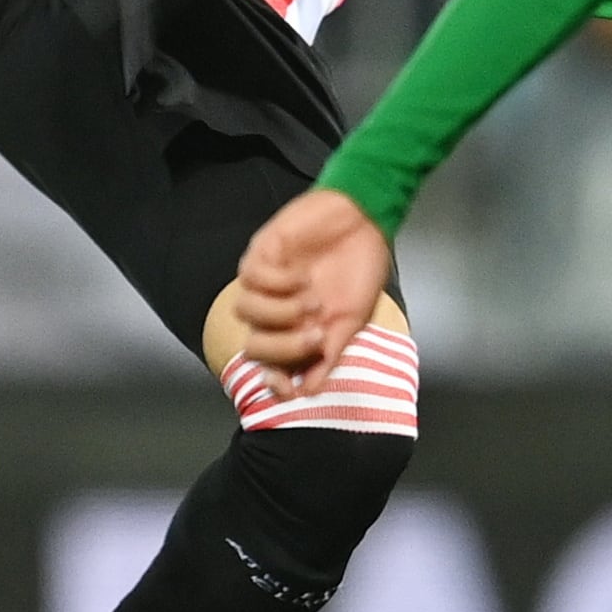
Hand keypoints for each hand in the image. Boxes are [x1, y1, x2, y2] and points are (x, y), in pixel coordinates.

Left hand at [233, 188, 395, 395]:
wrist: (365, 220)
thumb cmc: (362, 267)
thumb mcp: (353, 320)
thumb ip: (330, 355)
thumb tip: (309, 391)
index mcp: (299, 332)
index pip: (271, 366)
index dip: (273, 382)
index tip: (289, 387)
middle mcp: (277, 313)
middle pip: (254, 347)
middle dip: (283, 347)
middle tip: (317, 332)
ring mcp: (266, 284)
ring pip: (247, 314)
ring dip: (282, 312)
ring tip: (314, 298)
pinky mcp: (261, 254)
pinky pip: (251, 279)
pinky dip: (278, 283)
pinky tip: (302, 276)